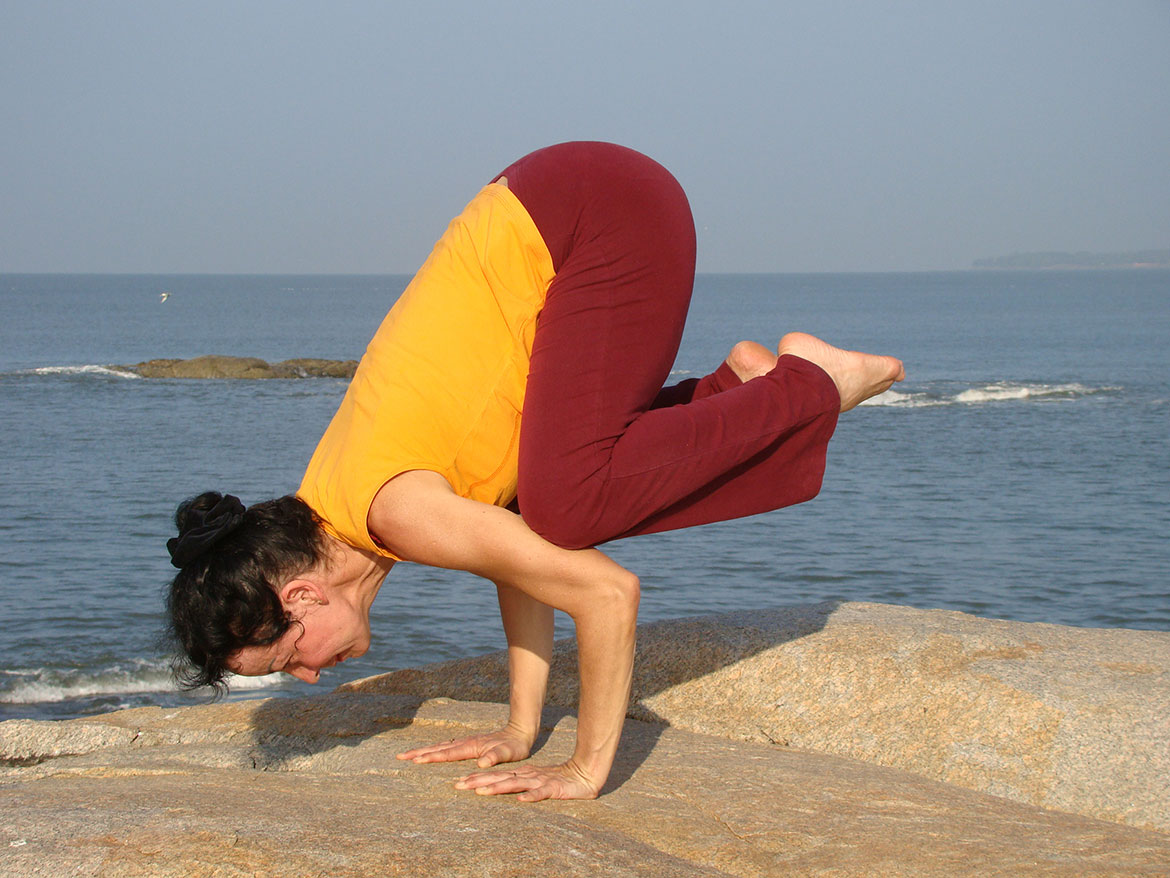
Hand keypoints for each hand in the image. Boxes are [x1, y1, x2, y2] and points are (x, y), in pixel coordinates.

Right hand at [396, 724, 533, 768]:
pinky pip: (447, 747)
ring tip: (409, 754)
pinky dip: (435, 750)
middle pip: (438, 747)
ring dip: (424, 750)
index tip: (416, 760)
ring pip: (441, 746)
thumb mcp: (508, 753)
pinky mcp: (468, 745)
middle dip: (420, 752)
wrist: (519, 731)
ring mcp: (466, 743)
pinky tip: (430, 753)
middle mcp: (466, 743)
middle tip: (401, 756)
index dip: (432, 757)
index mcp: (472, 747)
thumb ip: (495, 757)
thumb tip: (481, 764)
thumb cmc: (515, 746)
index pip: (448, 753)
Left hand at [454, 759, 599, 801]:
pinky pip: (541, 794)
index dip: (477, 779)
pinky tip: (521, 800)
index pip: (496, 776)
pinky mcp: (553, 789)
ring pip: (515, 784)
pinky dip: (530, 796)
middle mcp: (527, 776)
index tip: (458, 783)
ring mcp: (539, 781)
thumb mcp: (533, 781)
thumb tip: (496, 786)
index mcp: (522, 774)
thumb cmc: (557, 781)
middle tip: (458, 786)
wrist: (584, 774)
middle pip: (499, 778)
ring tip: (481, 792)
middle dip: (478, 782)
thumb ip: (517, 783)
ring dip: (497, 788)